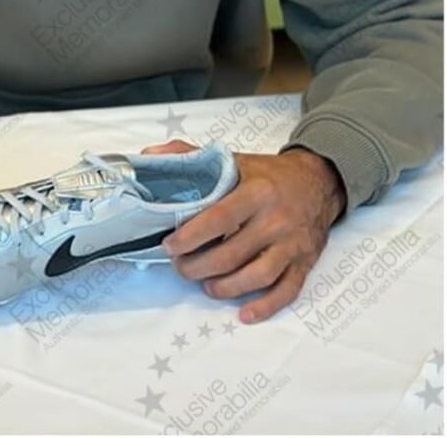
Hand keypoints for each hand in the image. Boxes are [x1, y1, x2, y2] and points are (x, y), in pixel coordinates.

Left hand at [141, 138, 345, 323]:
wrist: (319, 181)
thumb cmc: (269, 174)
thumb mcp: (232, 159)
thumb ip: (189, 156)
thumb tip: (149, 155)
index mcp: (257, 192)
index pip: (218, 218)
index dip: (190, 236)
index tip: (169, 245)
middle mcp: (276, 219)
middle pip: (232, 254)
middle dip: (199, 266)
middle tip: (180, 267)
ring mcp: (292, 244)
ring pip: (256, 276)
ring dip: (225, 287)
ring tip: (205, 284)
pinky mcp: (305, 262)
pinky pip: (286, 291)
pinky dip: (265, 306)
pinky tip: (243, 313)